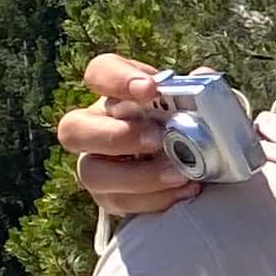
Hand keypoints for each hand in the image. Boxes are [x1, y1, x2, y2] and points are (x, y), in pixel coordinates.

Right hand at [60, 51, 199, 219]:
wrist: (200, 163)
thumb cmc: (194, 124)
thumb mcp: (201, 103)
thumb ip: (201, 89)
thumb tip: (202, 75)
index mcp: (117, 93)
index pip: (98, 73)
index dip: (116, 79)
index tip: (149, 89)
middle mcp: (96, 127)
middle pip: (73, 128)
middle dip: (115, 135)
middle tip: (157, 139)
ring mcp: (97, 165)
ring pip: (91, 172)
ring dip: (137, 175)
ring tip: (178, 174)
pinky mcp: (111, 197)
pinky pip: (119, 202)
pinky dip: (154, 199)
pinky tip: (184, 191)